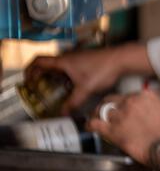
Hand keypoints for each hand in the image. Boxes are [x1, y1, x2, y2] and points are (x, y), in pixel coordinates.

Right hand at [25, 42, 151, 113]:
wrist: (121, 59)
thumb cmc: (102, 69)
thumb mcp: (86, 89)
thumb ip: (73, 102)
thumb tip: (63, 113)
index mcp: (63, 61)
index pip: (38, 61)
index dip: (30, 70)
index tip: (27, 80)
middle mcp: (69, 57)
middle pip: (48, 64)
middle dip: (41, 75)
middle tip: (38, 86)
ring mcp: (78, 57)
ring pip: (60, 66)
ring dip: (54, 75)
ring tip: (54, 88)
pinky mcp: (87, 60)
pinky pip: (71, 67)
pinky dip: (66, 75)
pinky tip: (72, 86)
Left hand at [88, 89, 159, 165]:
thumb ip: (156, 109)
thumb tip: (154, 113)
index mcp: (144, 96)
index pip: (126, 96)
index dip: (122, 104)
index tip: (122, 109)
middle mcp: (131, 102)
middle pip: (111, 101)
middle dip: (107, 106)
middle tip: (105, 113)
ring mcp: (121, 115)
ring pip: (102, 111)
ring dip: (98, 115)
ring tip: (95, 119)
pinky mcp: (113, 130)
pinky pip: (95, 124)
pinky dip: (90, 125)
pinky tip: (89, 127)